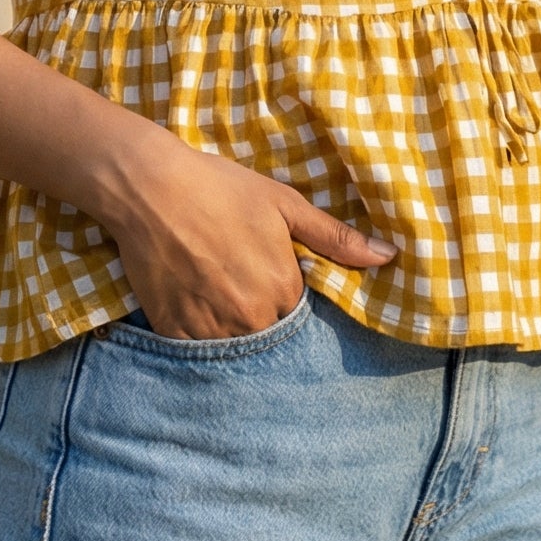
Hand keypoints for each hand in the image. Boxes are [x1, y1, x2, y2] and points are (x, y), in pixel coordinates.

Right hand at [101, 131, 395, 338]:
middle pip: (269, 335)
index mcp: (284, 289)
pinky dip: (200, 336)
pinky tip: (194, 304)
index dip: (288, 295)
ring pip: (235, 348)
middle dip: (262, 316)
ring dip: (233, 329)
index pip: (301, 314)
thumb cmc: (221, 189)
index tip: (270, 274)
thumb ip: (336, 238)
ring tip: (217, 292)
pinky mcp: (174, 332)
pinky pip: (197, 353)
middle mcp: (252, 318)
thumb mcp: (284, 204)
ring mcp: (211, 329)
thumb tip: (389, 257)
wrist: (151, 187)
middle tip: (240, 280)